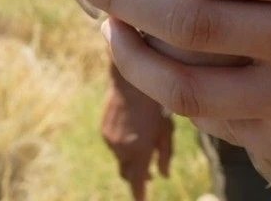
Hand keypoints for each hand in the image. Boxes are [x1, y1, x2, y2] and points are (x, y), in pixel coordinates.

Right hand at [103, 66, 173, 200]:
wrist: (130, 82)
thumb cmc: (155, 105)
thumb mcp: (167, 130)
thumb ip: (165, 155)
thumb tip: (163, 175)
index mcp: (139, 151)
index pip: (137, 183)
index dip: (140, 195)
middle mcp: (121, 149)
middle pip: (127, 174)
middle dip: (136, 177)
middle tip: (149, 176)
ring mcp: (110, 141)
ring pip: (120, 160)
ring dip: (130, 159)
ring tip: (143, 144)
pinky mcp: (103, 132)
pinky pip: (114, 147)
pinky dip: (123, 146)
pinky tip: (133, 132)